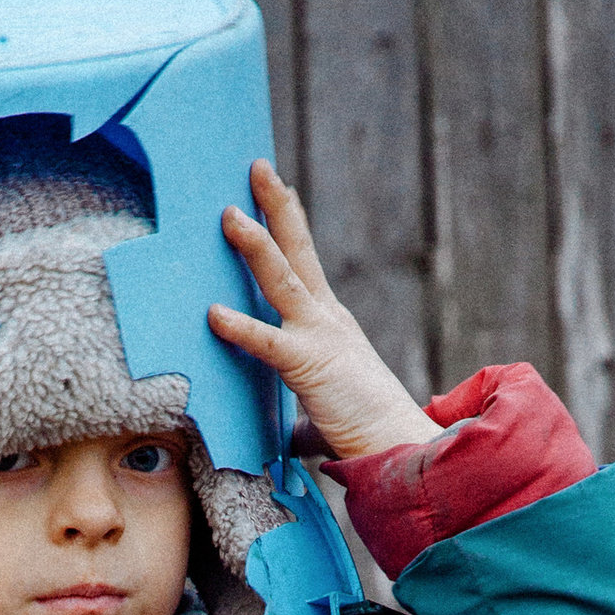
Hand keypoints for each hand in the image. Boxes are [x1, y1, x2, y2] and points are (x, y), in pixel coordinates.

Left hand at [207, 162, 438, 461]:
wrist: (400, 447)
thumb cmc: (366, 430)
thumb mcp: (325, 410)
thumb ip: (301, 414)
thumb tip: (289, 435)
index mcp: (330, 323)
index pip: (305, 264)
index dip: (290, 224)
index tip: (278, 190)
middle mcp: (327, 318)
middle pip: (297, 250)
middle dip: (276, 206)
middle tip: (257, 167)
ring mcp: (320, 336)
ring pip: (282, 278)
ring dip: (255, 244)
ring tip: (228, 215)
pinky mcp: (310, 365)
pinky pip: (268, 341)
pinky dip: (240, 326)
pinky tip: (214, 314)